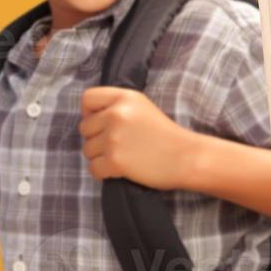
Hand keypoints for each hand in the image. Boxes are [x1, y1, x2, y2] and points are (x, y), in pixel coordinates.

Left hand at [78, 86, 194, 190]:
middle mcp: (116, 114)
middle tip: (119, 143)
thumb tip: (88, 118)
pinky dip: (104, 172)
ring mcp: (114, 138)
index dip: (90, 112)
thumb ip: (116, 106)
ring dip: (100, 156)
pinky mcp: (114, 161)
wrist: (186, 157)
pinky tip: (121, 169)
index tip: (102, 122)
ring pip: (87, 150)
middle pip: (84, 128)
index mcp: (125, 97)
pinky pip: (93, 169)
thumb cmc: (165, 134)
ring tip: (123, 156)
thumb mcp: (142, 107)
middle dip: (96, 138)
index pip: (87, 98)